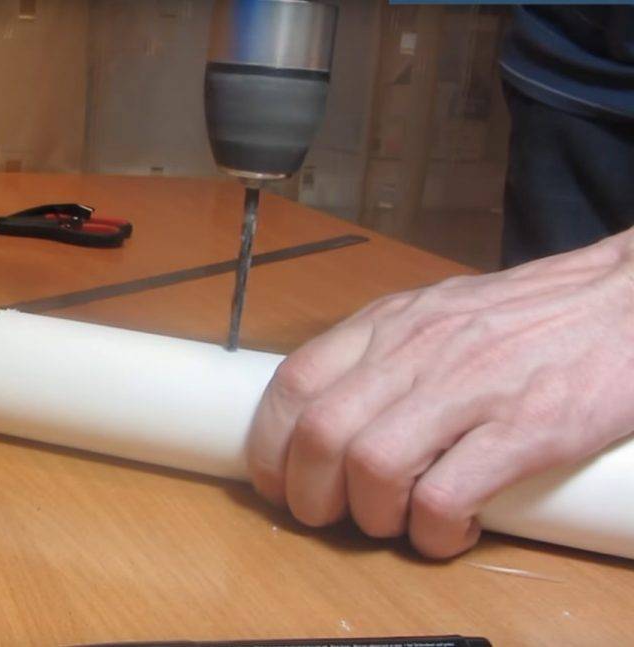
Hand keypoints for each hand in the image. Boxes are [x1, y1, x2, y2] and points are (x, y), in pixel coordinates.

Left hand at [247, 231, 633, 557]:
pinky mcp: (527, 429)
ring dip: (371, 515)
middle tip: (327, 516)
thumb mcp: (437, 312)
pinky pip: (445, 495)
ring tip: (395, 522)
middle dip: (308, 493)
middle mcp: (418, 350)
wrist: (629, 300)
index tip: (276, 480)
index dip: (269, 444)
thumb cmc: (530, 314)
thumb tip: (328, 408)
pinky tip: (448, 530)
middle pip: (322, 433)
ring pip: (373, 466)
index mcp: (390, 323)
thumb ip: (384, 351)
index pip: (295, 381)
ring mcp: (472, 388)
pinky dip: (432, 529)